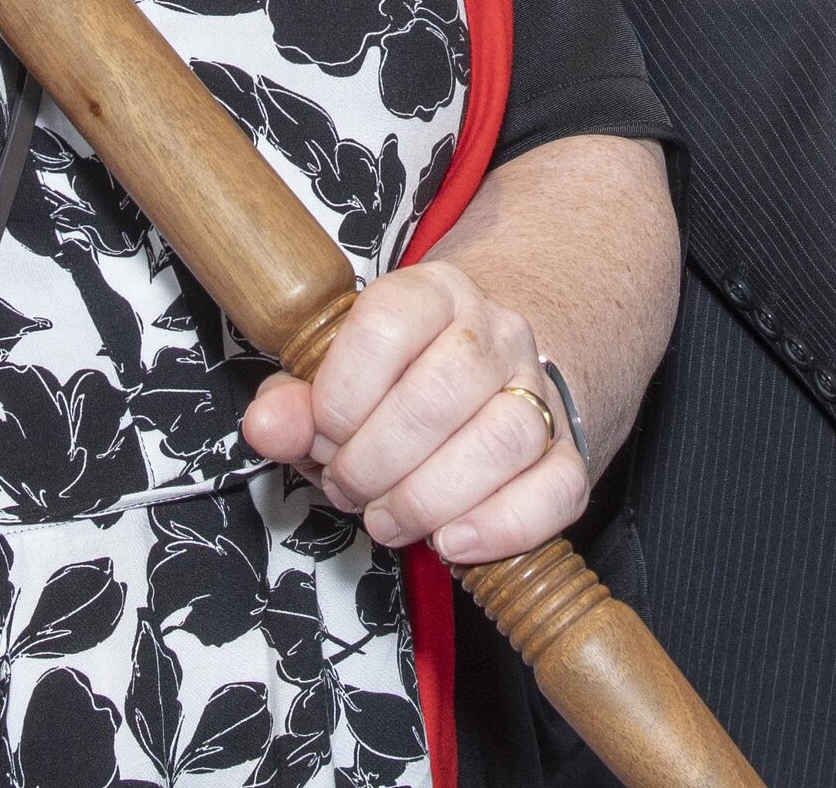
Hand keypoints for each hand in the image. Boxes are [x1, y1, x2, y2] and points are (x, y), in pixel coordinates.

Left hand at [243, 259, 583, 565]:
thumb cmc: (392, 391)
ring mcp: (539, 390)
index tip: (322, 433)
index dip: (342, 394)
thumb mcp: (331, 384)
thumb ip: (293, 404)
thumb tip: (268, 425)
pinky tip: (453, 541)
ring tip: (389, 517)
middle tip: (348, 487)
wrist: (483, 384)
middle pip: (445, 390)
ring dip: (430, 499)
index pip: (389, 322)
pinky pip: (558, 488)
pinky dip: (502, 526)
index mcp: (432, 295)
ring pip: (505, 439)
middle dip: (377, 460)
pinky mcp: (567, 451)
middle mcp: (495, 332)